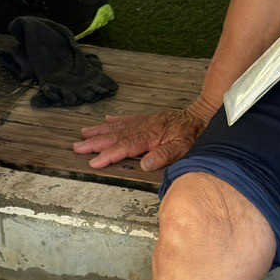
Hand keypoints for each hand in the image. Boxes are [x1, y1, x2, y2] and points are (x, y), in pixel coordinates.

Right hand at [75, 106, 205, 171]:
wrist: (202, 115)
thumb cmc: (193, 134)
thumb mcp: (184, 148)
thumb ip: (164, 155)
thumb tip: (145, 164)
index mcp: (149, 137)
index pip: (124, 147)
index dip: (108, 155)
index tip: (93, 161)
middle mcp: (143, 128)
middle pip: (115, 136)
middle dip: (95, 143)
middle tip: (77, 147)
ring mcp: (144, 122)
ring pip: (117, 127)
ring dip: (100, 131)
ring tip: (83, 134)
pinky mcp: (148, 119)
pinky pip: (128, 119)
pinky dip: (115, 120)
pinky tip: (105, 120)